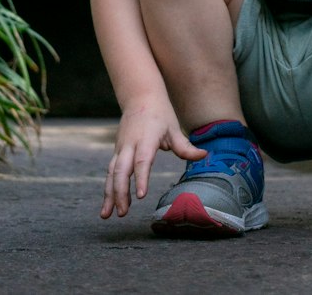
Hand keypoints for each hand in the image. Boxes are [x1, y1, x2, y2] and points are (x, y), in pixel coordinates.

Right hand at [99, 99, 206, 218]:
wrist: (140, 96)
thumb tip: (205, 156)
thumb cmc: (160, 114)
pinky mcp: (116, 151)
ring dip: (109, 194)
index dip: (141, 178)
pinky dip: (108, 188)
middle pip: (121, 170)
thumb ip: (185, 146)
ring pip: (111, 173)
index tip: (140, 196)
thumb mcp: (174, 128)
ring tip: (106, 215)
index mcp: (146, 138)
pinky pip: (110, 171)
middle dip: (120, 192)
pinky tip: (108, 204)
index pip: (143, 160)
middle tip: (123, 213)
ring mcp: (121, 147)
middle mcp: (130, 144)